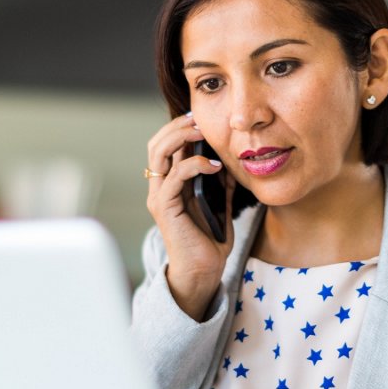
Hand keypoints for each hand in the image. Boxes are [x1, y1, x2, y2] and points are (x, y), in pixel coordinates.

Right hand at [145, 113, 236, 319]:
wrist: (204, 271)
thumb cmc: (210, 241)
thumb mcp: (220, 205)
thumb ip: (221, 184)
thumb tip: (231, 161)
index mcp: (170, 184)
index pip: (166, 146)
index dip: (179, 127)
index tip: (200, 117)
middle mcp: (160, 187)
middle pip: (156, 143)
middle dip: (177, 126)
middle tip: (199, 119)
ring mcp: (160, 196)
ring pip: (159, 154)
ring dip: (180, 137)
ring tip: (201, 131)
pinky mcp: (165, 207)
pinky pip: (175, 176)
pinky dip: (194, 164)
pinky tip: (214, 165)